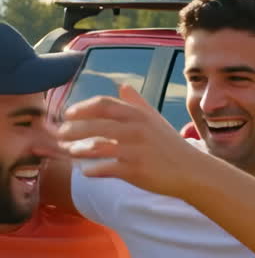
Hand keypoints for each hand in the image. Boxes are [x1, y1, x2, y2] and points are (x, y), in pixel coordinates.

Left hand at [59, 85, 199, 196]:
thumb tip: (122, 86)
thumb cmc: (171, 146)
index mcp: (139, 115)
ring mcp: (137, 150)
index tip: (68, 114)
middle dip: (74, 129)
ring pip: (98, 146)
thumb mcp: (155, 120)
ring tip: (69, 152)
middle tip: (59, 134)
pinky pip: (107, 168)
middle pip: (97, 124)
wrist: (192, 171)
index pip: (105, 104)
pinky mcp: (137, 170)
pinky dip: (94, 170)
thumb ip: (137, 103)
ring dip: (80, 149)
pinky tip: (86, 172)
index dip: (83, 108)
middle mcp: (137, 129)